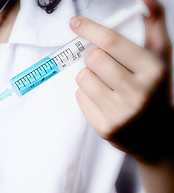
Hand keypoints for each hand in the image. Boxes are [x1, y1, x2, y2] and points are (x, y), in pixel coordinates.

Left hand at [70, 0, 172, 161]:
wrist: (157, 136)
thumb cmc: (154, 89)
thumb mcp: (159, 58)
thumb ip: (153, 27)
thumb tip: (145, 0)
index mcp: (153, 71)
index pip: (112, 42)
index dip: (90, 29)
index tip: (74, 23)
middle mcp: (138, 93)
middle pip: (93, 59)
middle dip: (93, 57)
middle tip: (103, 64)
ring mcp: (121, 114)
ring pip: (82, 78)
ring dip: (88, 76)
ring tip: (105, 85)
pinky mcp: (105, 128)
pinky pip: (79, 98)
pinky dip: (86, 95)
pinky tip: (103, 101)